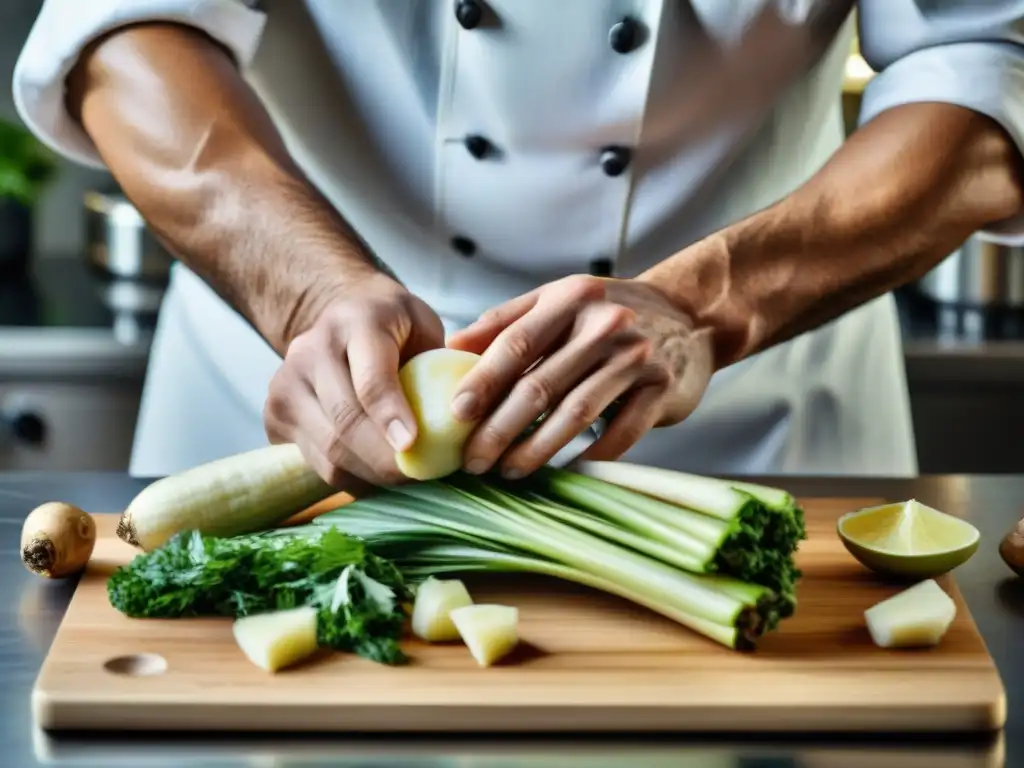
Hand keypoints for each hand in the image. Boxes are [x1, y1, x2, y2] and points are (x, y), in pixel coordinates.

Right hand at [263, 273, 445, 485]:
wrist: (340, 315)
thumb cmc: (395, 326)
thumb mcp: (424, 326)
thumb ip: (441, 364)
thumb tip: (468, 418)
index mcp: (355, 321)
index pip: (370, 379)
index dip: (391, 416)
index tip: (414, 447)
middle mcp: (310, 350)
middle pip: (345, 422)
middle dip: (386, 460)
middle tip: (422, 476)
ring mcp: (285, 384)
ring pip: (328, 452)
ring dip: (371, 477)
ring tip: (406, 480)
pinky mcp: (274, 416)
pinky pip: (316, 464)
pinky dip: (352, 480)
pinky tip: (379, 478)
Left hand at [446, 274, 713, 478]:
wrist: (689, 316)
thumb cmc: (605, 315)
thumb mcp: (557, 302)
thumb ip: (506, 321)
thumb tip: (450, 347)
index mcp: (569, 299)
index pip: (515, 344)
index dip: (483, 381)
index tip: (455, 415)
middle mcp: (603, 324)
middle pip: (539, 386)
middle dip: (500, 429)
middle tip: (473, 460)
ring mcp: (636, 357)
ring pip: (574, 413)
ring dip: (536, 449)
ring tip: (507, 471)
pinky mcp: (661, 389)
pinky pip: (620, 433)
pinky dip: (589, 456)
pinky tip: (562, 470)